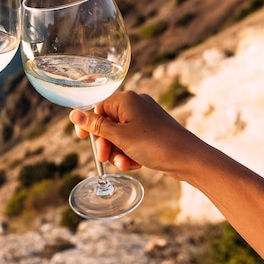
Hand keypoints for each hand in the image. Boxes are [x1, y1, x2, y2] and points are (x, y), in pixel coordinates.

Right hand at [69, 90, 205, 180]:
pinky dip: (129, 153)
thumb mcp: (119, 136)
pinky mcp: (153, 132)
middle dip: (105, 143)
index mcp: (126, 99)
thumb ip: (95, 125)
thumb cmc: (155, 144)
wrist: (189, 158)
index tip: (83, 139)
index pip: (97, 107)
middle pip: (107, 123)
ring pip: (119, 135)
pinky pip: (132, 141)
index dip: (89, 124)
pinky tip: (135, 164)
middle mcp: (136, 105)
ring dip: (117, 151)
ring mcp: (145, 118)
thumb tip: (74, 113)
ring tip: (124, 164)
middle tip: (105, 157)